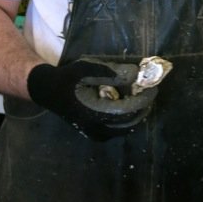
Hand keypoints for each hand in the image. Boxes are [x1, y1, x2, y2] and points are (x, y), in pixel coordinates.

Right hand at [27, 57, 157, 139]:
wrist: (48, 91)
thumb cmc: (68, 78)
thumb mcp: (88, 68)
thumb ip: (112, 72)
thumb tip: (136, 73)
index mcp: (95, 113)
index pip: (128, 110)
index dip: (144, 99)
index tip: (153, 88)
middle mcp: (97, 127)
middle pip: (130, 122)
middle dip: (143, 107)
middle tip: (150, 92)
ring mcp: (96, 133)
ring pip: (125, 127)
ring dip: (136, 113)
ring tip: (140, 97)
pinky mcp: (95, 133)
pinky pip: (118, 129)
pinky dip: (127, 118)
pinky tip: (128, 105)